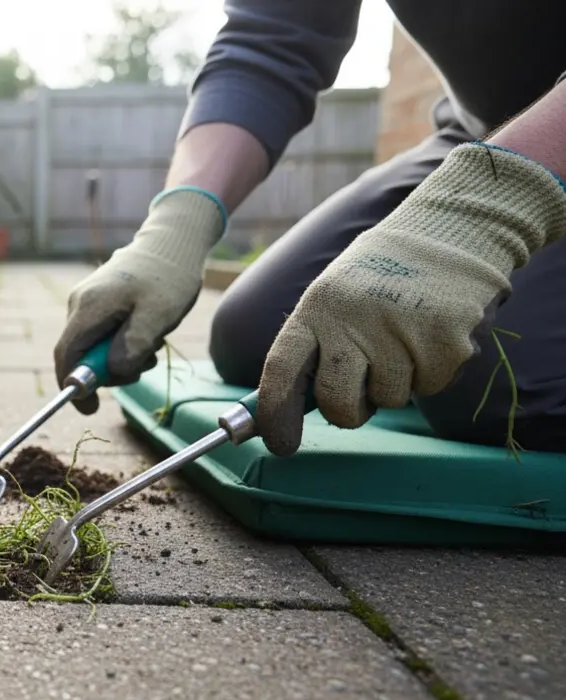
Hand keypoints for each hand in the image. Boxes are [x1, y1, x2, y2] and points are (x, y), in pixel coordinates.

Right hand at [53, 187, 225, 413]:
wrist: (172, 241)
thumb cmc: (168, 277)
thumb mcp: (158, 317)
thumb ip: (132, 348)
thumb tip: (111, 374)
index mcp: (89, 307)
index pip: (66, 355)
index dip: (74, 386)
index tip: (90, 409)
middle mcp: (79, 303)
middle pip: (79, 353)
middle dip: (107, 370)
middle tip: (144, 367)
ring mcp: (86, 300)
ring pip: (92, 344)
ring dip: (119, 356)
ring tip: (152, 344)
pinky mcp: (97, 300)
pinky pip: (100, 332)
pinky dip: (120, 342)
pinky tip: (145, 332)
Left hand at [257, 142, 565, 454]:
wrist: (447, 232)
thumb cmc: (378, 278)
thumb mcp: (332, 299)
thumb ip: (312, 348)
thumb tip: (284, 412)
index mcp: (316, 308)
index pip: (281, 369)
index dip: (275, 414)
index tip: (279, 444)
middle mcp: (352, 319)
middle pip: (336, 401)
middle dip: (347, 412)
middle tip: (360, 397)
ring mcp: (399, 330)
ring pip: (389, 399)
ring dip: (395, 385)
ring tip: (402, 340)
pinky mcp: (444, 340)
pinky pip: (429, 387)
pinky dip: (431, 373)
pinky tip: (430, 336)